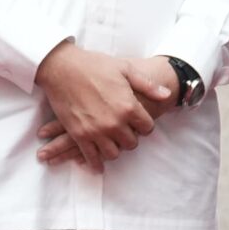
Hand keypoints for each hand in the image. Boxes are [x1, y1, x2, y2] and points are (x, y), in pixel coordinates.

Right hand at [36, 55, 179, 164]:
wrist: (62, 67)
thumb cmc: (94, 65)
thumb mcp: (125, 69)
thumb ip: (147, 85)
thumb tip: (166, 95)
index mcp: (128, 106)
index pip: (147, 128)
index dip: (145, 125)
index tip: (139, 122)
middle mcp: (114, 123)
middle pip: (131, 143)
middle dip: (130, 137)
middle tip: (125, 131)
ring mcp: (96, 131)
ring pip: (113, 153)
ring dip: (114, 148)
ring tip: (112, 141)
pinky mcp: (79, 135)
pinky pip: (91, 157)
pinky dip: (95, 163)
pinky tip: (98, 164)